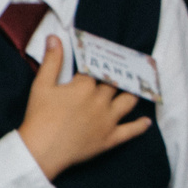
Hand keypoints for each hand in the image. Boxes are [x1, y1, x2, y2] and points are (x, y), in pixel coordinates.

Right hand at [17, 39, 149, 176]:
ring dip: (133, 95)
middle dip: (118, 77)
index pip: (96, 70)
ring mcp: (108, 120)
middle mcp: (101, 101)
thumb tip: (55, 38)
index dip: (99, 65)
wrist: (42, 149)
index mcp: (85, 86)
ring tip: (138, 89)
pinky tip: (147, 121)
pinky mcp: (110, 138)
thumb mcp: (41, 85)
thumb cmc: (40, 116)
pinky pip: (131, 131)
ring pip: (128, 102)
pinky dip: (140, 125)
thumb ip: (52, 61)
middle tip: (127, 70)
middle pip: (115, 84)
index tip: (105, 60)